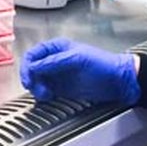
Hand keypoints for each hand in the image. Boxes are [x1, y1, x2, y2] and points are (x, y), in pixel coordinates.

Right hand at [20, 38, 140, 104]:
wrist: (118, 81)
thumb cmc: (104, 64)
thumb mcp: (78, 59)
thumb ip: (55, 62)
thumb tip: (35, 66)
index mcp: (59, 48)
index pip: (34, 54)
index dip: (28, 65)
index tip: (29, 77)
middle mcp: (56, 60)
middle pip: (32, 68)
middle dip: (31, 79)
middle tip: (36, 88)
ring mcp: (59, 75)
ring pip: (37, 81)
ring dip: (37, 88)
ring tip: (45, 94)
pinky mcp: (62, 88)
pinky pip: (45, 91)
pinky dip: (43, 95)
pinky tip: (49, 96)